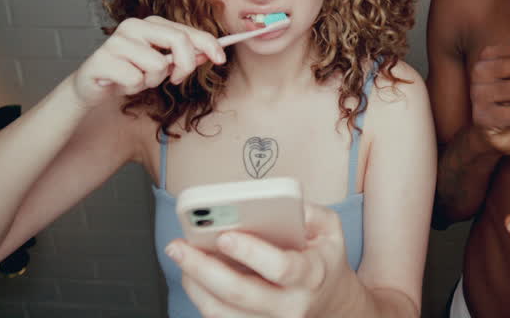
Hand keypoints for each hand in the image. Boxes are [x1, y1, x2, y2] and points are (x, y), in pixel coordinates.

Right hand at [67, 16, 225, 108]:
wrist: (92, 86)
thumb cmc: (129, 72)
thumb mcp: (160, 65)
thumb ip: (182, 57)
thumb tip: (208, 54)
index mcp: (150, 23)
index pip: (187, 31)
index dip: (208, 44)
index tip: (221, 58)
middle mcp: (134, 26)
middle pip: (178, 41)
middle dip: (184, 66)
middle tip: (175, 80)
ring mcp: (117, 41)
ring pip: (157, 65)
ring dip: (151, 81)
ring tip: (137, 79)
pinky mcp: (103, 59)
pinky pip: (134, 79)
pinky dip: (132, 87)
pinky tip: (120, 83)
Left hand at [164, 202, 356, 317]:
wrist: (331, 303)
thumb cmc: (323, 259)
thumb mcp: (329, 229)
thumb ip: (310, 211)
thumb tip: (278, 202)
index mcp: (312, 274)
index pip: (281, 267)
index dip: (251, 252)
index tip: (225, 235)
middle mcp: (291, 305)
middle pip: (239, 292)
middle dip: (202, 268)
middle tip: (178, 246)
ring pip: (222, 312)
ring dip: (194, 284)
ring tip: (180, 256)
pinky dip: (201, 297)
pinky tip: (192, 274)